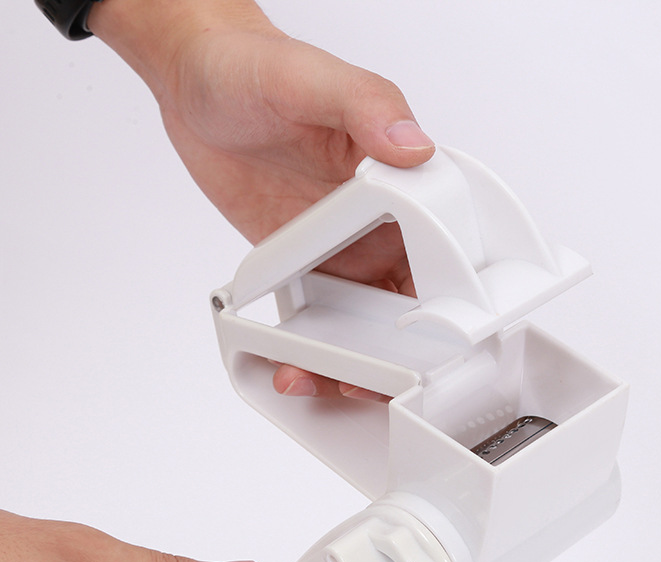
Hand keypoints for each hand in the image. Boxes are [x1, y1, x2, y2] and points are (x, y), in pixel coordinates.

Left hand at [90, 0, 434, 400]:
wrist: (195, 87)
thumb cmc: (255, 68)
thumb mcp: (310, 78)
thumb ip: (365, 106)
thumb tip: (413, 147)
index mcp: (405, 181)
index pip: (450, 251)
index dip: (453, 301)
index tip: (440, 338)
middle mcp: (384, 222)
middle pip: (418, 304)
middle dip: (408, 353)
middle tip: (382, 382)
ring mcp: (345, 248)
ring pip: (373, 325)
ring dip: (358, 365)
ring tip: (325, 382)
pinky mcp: (308, 264)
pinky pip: (321, 319)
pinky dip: (314, 351)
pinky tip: (293, 363)